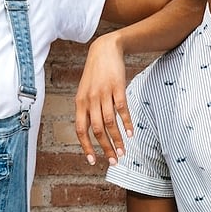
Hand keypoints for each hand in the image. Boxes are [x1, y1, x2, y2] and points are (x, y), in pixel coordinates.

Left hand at [75, 32, 132, 164]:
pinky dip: (127, 123)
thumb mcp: (85, 92)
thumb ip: (88, 110)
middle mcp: (90, 100)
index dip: (86, 147)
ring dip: (117, 140)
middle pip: (97, 130)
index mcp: (80, 103)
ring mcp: (104, 94)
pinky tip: (131, 134)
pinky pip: (122, 110)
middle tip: (113, 161)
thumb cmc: (95, 74)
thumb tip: (94, 132)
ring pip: (110, 123)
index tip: (93, 161)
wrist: (104, 50)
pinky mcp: (117, 88)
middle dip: (105, 148)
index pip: (81, 130)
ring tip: (123, 152)